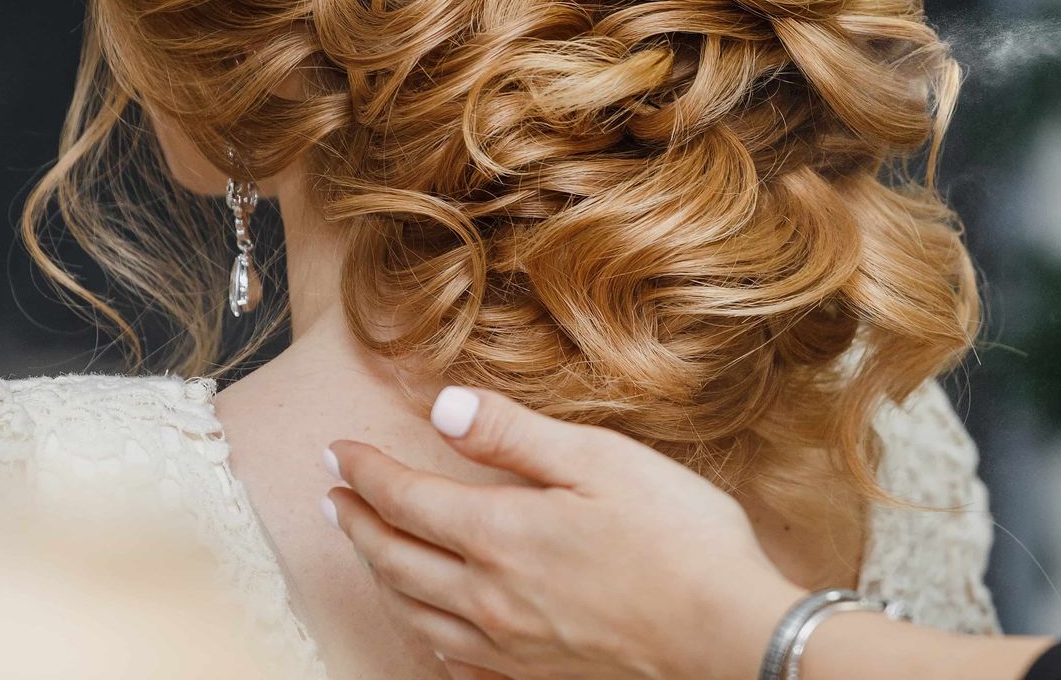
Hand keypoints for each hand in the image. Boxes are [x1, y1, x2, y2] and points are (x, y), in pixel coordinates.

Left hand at [321, 388, 801, 679]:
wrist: (727, 634)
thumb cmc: (677, 538)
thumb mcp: (600, 461)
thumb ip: (515, 436)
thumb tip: (443, 406)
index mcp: (500, 534)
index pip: (406, 499)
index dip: (365, 472)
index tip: (338, 450)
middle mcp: (488, 597)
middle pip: (395, 561)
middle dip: (356, 525)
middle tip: (333, 498)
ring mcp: (509, 646)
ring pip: (414, 614)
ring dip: (379, 577)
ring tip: (366, 550)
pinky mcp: (536, 677)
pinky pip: (454, 662)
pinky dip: (424, 637)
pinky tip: (429, 629)